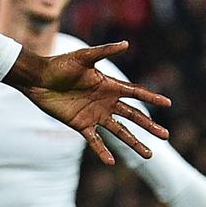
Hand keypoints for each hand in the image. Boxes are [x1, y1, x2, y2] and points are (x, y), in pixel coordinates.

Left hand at [6, 42, 170, 164]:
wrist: (37, 79)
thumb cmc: (59, 65)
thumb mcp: (83, 57)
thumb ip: (104, 51)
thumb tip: (126, 43)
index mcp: (108, 86)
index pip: (135, 93)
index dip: (151, 98)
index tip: (168, 103)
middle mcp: (105, 102)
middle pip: (132, 116)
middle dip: (149, 126)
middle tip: (165, 136)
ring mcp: (94, 115)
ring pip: (119, 131)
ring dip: (134, 143)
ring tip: (149, 155)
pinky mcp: (80, 124)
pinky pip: (95, 141)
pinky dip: (103, 151)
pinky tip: (111, 162)